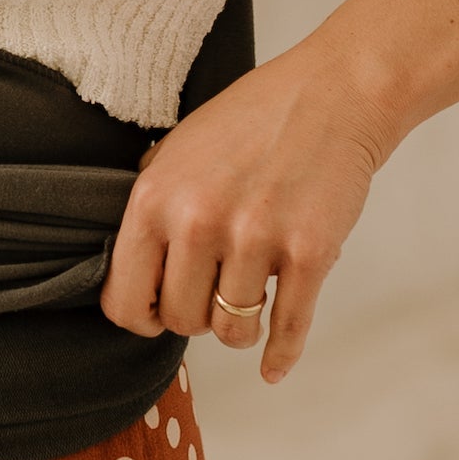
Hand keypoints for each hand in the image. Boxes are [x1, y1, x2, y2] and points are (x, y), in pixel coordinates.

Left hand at [99, 33, 392, 382]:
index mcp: (155, 198)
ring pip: (232, 330)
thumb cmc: (255, 117)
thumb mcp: (178, 148)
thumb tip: (132, 268)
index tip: (158, 314)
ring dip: (240, 327)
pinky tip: (274, 366)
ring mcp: (256, 240)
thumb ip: (154, 206)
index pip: (124, 298)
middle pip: (181, 321)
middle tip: (214, 293)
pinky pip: (288, 327)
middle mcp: (199, 222)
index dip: (141, 316)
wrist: (334, 93)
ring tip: (249, 300)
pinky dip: (281, 354)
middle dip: (197, 316)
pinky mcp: (310, 253)